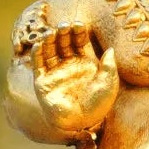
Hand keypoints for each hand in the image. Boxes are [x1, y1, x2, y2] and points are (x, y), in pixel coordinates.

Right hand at [31, 22, 118, 136]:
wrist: (81, 123)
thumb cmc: (98, 105)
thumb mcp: (109, 84)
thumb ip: (110, 67)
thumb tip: (111, 50)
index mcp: (86, 62)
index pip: (80, 41)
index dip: (79, 32)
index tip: (79, 25)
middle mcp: (69, 65)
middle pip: (64, 42)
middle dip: (64, 33)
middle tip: (65, 26)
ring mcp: (55, 72)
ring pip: (50, 50)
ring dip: (49, 39)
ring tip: (52, 32)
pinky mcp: (43, 81)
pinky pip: (38, 64)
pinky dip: (37, 53)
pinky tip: (40, 44)